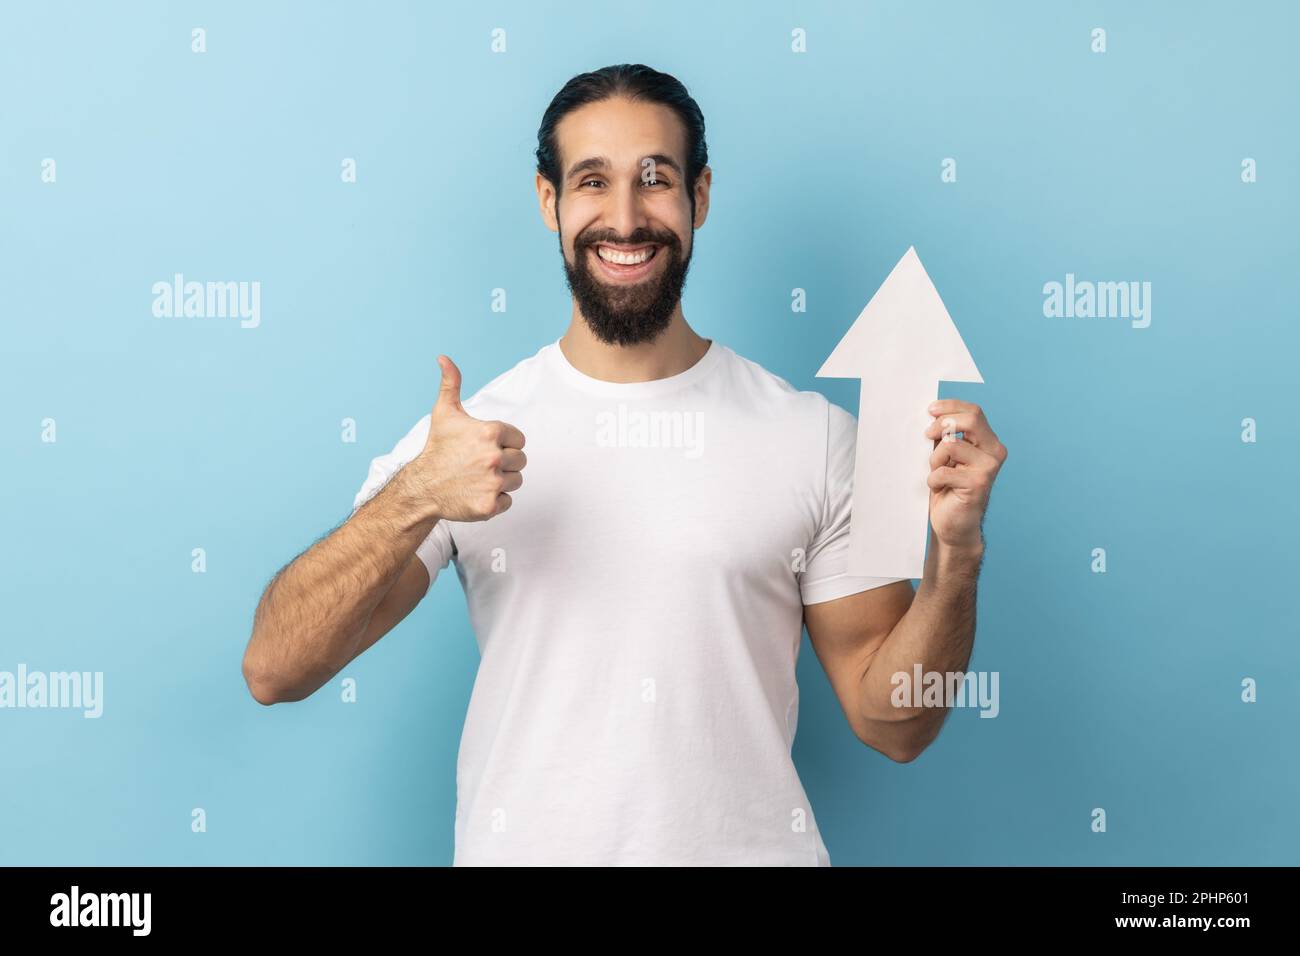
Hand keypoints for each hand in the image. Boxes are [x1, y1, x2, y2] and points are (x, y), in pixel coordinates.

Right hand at [408, 355, 526, 520]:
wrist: (422, 487)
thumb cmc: (437, 448)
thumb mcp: (444, 413)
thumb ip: (451, 383)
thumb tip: (443, 358)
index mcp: (490, 433)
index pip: (519, 439)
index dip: (505, 443)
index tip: (486, 447)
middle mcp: (493, 457)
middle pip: (521, 460)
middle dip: (505, 462)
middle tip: (481, 464)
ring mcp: (492, 483)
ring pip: (516, 481)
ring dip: (501, 481)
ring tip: (478, 478)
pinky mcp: (490, 505)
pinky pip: (508, 501)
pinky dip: (496, 500)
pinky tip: (477, 492)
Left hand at [923, 400, 1006, 552]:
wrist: (954, 524)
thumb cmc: (948, 488)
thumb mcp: (946, 456)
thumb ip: (946, 435)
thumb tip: (932, 413)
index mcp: (988, 442)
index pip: (973, 412)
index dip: (950, 407)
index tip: (930, 410)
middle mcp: (994, 451)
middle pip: (971, 419)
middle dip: (942, 424)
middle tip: (927, 436)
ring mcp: (988, 467)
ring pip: (952, 444)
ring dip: (934, 458)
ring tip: (936, 472)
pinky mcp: (978, 484)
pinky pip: (943, 471)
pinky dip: (933, 479)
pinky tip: (939, 488)